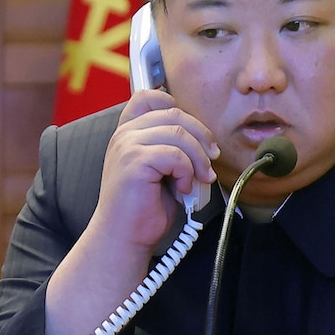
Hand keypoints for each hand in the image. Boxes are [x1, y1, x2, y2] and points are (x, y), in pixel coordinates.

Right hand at [97, 90, 219, 251]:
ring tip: (199, 179)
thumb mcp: (161, 169)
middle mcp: (123, 135)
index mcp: (127, 133)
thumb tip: (206, 142)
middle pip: (174, 113)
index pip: (149, 97)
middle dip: (201, 136)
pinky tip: (183, 189)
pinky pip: (175, 155)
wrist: (124, 237)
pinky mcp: (134, 162)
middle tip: (211, 161)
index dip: (176, 107)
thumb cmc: (143, 208)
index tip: (194, 136)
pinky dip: (187, 173)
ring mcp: (126, 146)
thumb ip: (173, 147)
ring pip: (179, 133)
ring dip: (198, 158)